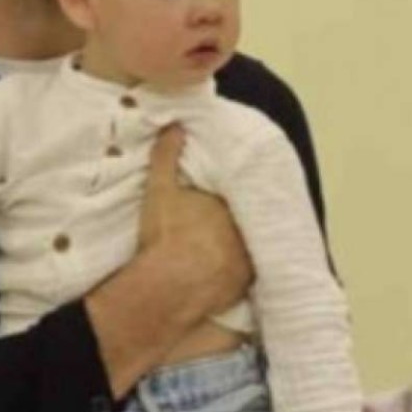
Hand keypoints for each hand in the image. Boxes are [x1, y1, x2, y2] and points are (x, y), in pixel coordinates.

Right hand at [136, 124, 252, 322]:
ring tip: (226, 250)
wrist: (171, 285)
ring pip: (250, 248)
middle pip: (246, 221)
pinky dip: (240, 273)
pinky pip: (247, 275)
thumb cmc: (167, 235)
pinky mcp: (244, 285)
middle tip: (223, 226)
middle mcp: (246, 229)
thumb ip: (167, 157)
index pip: (237, 195)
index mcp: (229, 203)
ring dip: (242, 248)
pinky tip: (229, 273)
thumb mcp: (161, 191)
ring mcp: (249, 259)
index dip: (229, 197)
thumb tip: (176, 126)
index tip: (220, 200)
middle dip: (239, 221)